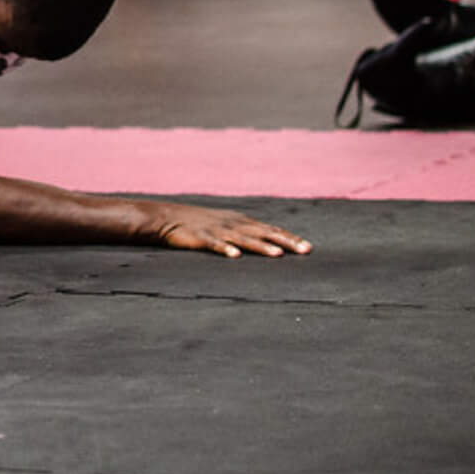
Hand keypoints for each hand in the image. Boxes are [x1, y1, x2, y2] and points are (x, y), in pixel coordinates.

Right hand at [135, 200, 310, 257]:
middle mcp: (233, 224)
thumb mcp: (225, 223)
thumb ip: (244, 231)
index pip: (270, 229)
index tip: (308, 247)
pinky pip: (215, 244)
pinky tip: (235, 256)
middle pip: (263, 232)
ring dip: (261, 246)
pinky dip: (225, 249)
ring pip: (243, 239)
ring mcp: (217, 230)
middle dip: (285, 241)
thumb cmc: (198, 223)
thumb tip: (267, 241)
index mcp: (240, 221)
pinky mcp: (200, 237)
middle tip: (305, 251)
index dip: (289, 237)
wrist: (166, 217)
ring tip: (277, 255)